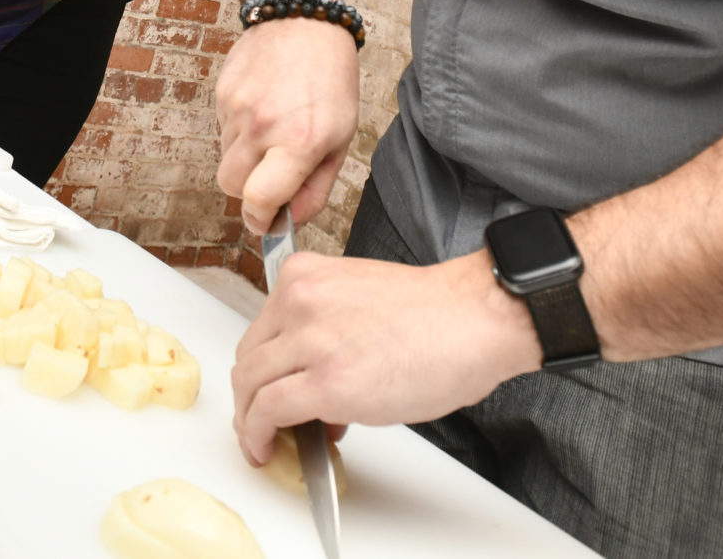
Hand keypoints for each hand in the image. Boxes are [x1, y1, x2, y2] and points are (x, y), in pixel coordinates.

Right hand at [215, 16, 360, 233]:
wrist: (304, 21)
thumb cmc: (330, 79)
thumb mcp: (341, 138)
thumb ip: (316, 188)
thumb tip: (291, 221)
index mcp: (299, 142)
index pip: (258, 201)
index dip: (260, 219)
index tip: (267, 220)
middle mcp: (262, 126)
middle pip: (232, 186)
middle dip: (249, 190)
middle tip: (274, 173)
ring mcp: (237, 108)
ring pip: (226, 158)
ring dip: (246, 157)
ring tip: (274, 127)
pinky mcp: (222, 93)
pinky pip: (223, 130)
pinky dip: (240, 130)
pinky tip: (264, 107)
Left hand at [231, 250, 540, 463]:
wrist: (473, 319)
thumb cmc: (435, 313)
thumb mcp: (358, 302)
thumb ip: (323, 331)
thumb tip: (309, 383)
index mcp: (304, 275)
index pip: (262, 328)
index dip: (263, 368)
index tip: (269, 390)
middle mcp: (298, 301)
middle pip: (249, 357)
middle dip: (251, 396)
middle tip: (264, 423)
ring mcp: (309, 341)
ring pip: (250, 385)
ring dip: (250, 420)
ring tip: (264, 442)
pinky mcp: (325, 383)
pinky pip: (268, 412)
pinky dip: (257, 435)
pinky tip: (266, 449)